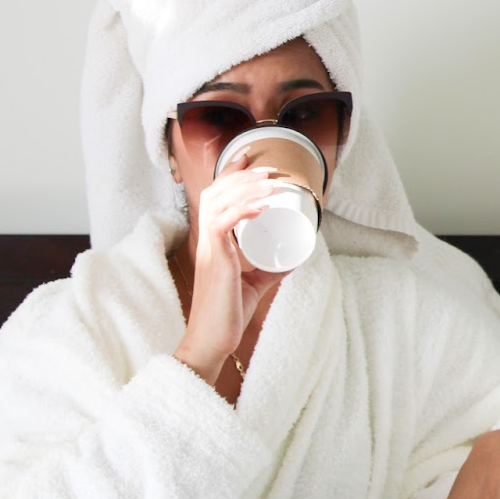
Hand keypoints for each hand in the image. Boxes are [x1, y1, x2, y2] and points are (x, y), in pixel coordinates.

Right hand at [174, 152, 288, 383]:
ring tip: (270, 182)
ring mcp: (207, 248)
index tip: (249, 158)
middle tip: (269, 169)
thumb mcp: (255, 285)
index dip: (230, 174)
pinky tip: (260, 205)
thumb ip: (270, 270)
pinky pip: (221, 224)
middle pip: (216, 192)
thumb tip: (293, 258)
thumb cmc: (228, 314)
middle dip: (242, 175)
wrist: (213, 340)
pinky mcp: (213, 260)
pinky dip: (241, 210)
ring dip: (246, 188)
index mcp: (213, 241)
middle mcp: (206, 240)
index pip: (216, 197)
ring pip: (218, 203)